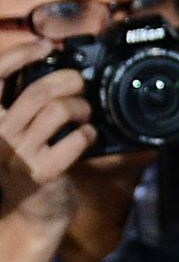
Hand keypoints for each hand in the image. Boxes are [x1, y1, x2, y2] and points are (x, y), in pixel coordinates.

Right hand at [0, 41, 93, 232]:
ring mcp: (20, 153)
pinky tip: (88, 136)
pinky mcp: (44, 171)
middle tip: (82, 83)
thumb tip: (59, 70)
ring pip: (56, 110)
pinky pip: (75, 139)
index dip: (21, 54)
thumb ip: (29, 106)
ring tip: (86, 114)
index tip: (47, 46)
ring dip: (80, 107)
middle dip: (67, 80)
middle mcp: (0, 133)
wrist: (34, 215)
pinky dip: (88, 133)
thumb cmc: (32, 166)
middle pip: (36, 90)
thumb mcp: (21, 133)